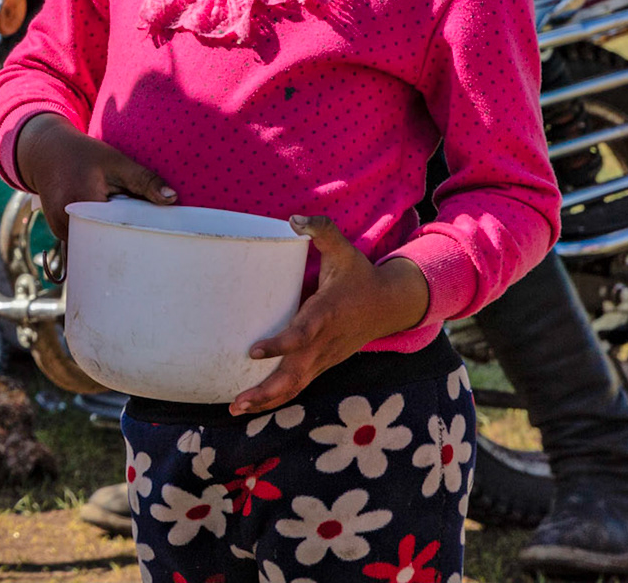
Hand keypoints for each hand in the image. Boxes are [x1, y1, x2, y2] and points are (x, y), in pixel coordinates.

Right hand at [13, 112, 176, 242]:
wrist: (46, 150)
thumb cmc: (84, 153)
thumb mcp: (116, 161)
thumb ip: (144, 180)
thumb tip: (173, 199)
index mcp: (81, 203)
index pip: (116, 233)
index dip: (137, 240)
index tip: (156, 245)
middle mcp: (65, 221)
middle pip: (104, 244)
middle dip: (126, 245)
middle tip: (149, 243)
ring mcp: (59, 229)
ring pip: (93, 245)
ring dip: (111, 239)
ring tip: (130, 232)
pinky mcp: (59, 231)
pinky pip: (84, 241)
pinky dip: (99, 236)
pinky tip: (111, 227)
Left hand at [230, 217, 431, 415]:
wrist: (391, 304)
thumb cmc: (360, 275)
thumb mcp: (344, 250)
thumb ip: (322, 231)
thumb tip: (294, 218)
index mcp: (327, 314)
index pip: (303, 334)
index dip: (280, 345)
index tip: (253, 351)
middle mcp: (326, 342)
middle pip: (296, 374)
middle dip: (267, 391)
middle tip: (237, 402)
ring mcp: (326, 358)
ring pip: (297, 385)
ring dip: (268, 400)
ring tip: (236, 408)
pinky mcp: (323, 364)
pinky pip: (300, 385)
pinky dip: (278, 397)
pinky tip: (253, 403)